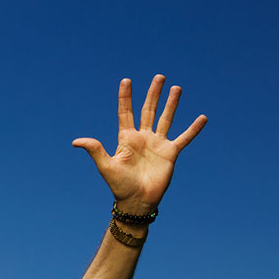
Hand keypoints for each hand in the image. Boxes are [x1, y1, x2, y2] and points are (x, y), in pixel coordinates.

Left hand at [72, 75, 206, 213]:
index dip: (126, 97)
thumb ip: (95, 150)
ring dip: (171, 103)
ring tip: (176, 88)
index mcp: (126, 138)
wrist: (137, 201)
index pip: (126, 112)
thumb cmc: (119, 185)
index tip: (126, 81)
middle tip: (159, 77)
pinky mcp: (170, 153)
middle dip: (153, 93)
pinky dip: (193, 129)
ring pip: (165, 118)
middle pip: (148, 110)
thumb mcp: (106, 166)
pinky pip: (184, 138)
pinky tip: (202, 118)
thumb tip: (76, 141)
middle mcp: (143, 138)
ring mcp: (157, 144)